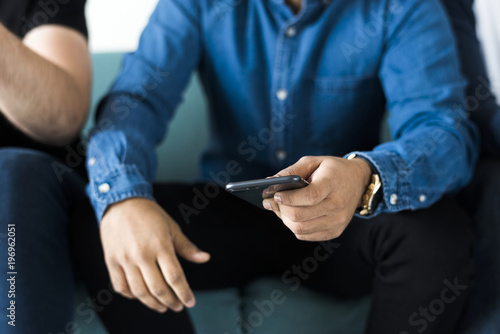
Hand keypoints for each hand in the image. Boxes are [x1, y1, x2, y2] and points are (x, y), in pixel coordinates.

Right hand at [100, 198, 209, 312]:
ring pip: (139, 291)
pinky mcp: (111, 261)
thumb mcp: (172, 228)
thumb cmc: (150, 215)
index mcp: (160, 246)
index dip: (184, 293)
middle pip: (158, 288)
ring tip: (162, 306)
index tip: (190, 302)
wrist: (121, 202)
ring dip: (152, 303)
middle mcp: (142, 254)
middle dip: (170, 301)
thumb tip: (205, 258)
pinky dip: (131, 296)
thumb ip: (187, 247)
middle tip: (177, 306)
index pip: (175, 277)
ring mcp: (125, 259)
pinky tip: (141, 296)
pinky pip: (121, 286)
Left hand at [263, 156, 371, 240]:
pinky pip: (306, 235)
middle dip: (281, 209)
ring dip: (284, 220)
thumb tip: (270, 181)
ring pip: (300, 229)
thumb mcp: (313, 161)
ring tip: (280, 208)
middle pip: (300, 216)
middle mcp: (337, 205)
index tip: (275, 194)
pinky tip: (292, 216)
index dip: (289, 198)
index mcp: (333, 184)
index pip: (309, 196)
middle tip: (271, 201)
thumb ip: (292, 171)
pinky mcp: (335, 231)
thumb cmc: (332, 170)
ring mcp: (337, 221)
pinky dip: (294, 227)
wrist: (358, 181)